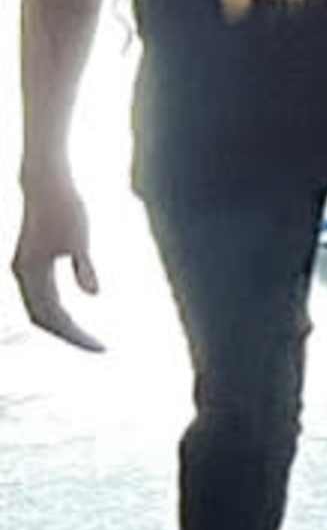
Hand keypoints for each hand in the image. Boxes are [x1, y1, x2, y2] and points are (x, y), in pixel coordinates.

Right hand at [14, 174, 103, 351]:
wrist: (45, 182)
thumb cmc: (65, 206)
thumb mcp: (80, 238)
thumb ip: (84, 267)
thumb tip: (94, 294)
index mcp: (31, 272)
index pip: (52, 317)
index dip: (75, 335)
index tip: (100, 347)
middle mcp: (23, 273)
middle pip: (42, 317)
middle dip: (69, 335)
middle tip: (98, 347)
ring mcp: (25, 267)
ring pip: (39, 307)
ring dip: (61, 324)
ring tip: (86, 337)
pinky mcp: (31, 259)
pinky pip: (40, 294)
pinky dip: (56, 308)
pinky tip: (74, 313)